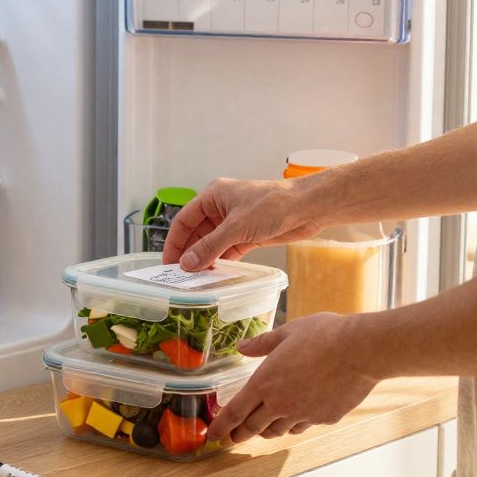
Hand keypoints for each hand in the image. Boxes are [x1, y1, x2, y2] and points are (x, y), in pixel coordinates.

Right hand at [161, 178, 321, 270]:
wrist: (307, 207)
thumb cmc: (273, 205)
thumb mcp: (237, 227)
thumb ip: (210, 246)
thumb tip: (187, 264)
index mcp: (212, 196)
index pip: (184, 220)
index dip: (174, 242)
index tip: (168, 263)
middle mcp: (220, 208)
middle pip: (196, 233)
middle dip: (189, 253)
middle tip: (180, 277)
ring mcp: (234, 222)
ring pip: (212, 243)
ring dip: (205, 259)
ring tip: (196, 280)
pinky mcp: (248, 235)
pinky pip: (227, 250)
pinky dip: (221, 262)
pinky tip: (216, 275)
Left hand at [208, 313, 380, 443]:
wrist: (360, 350)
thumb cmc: (324, 335)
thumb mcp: (288, 332)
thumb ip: (263, 343)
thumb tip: (243, 347)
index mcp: (265, 382)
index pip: (235, 411)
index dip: (221, 426)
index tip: (213, 435)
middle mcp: (280, 403)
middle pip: (253, 427)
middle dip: (240, 434)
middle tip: (233, 438)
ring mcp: (303, 414)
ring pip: (278, 430)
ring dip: (267, 430)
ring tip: (264, 427)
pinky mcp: (324, 418)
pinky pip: (303, 425)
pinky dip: (294, 424)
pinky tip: (297, 416)